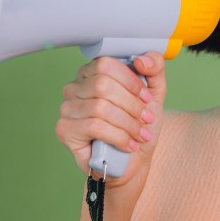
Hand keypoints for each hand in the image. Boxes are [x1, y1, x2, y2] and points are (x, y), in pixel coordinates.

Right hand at [55, 51, 167, 190]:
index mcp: (93, 72)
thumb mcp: (154, 92)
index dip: (131, 81)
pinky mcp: (65, 129)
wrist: (133, 161)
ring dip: (128, 123)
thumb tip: (141, 59)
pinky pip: (93, 126)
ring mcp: (67, 108)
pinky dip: (118, 136)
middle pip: (103, 86)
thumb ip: (154, 67)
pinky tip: (128, 144)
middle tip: (146, 119)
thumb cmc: (138, 124)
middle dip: (131, 105)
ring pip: (100, 108)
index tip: (146, 98)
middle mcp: (75, 87)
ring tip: (140, 135)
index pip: (106, 64)